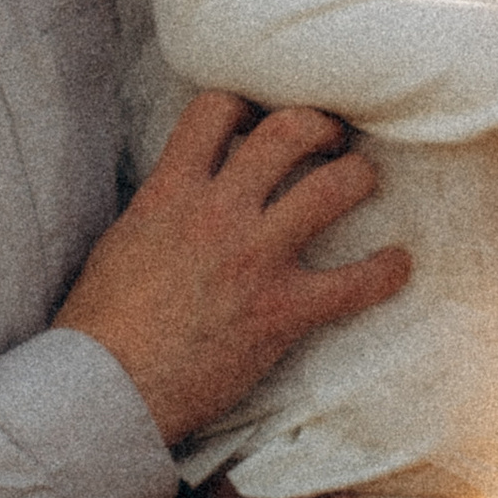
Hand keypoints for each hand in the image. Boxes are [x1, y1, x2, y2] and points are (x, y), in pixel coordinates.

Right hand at [57, 94, 409, 443]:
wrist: (105, 390)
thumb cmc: (100, 327)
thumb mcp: (119, 242)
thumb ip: (159, 209)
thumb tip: (178, 197)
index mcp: (170, 192)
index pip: (216, 110)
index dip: (246, 106)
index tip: (258, 121)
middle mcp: (218, 212)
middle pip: (288, 132)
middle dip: (320, 126)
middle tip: (330, 137)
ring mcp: (255, 258)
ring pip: (332, 188)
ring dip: (357, 177)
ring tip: (363, 180)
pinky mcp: (283, 310)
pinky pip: (355, 282)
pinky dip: (385, 272)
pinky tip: (397, 265)